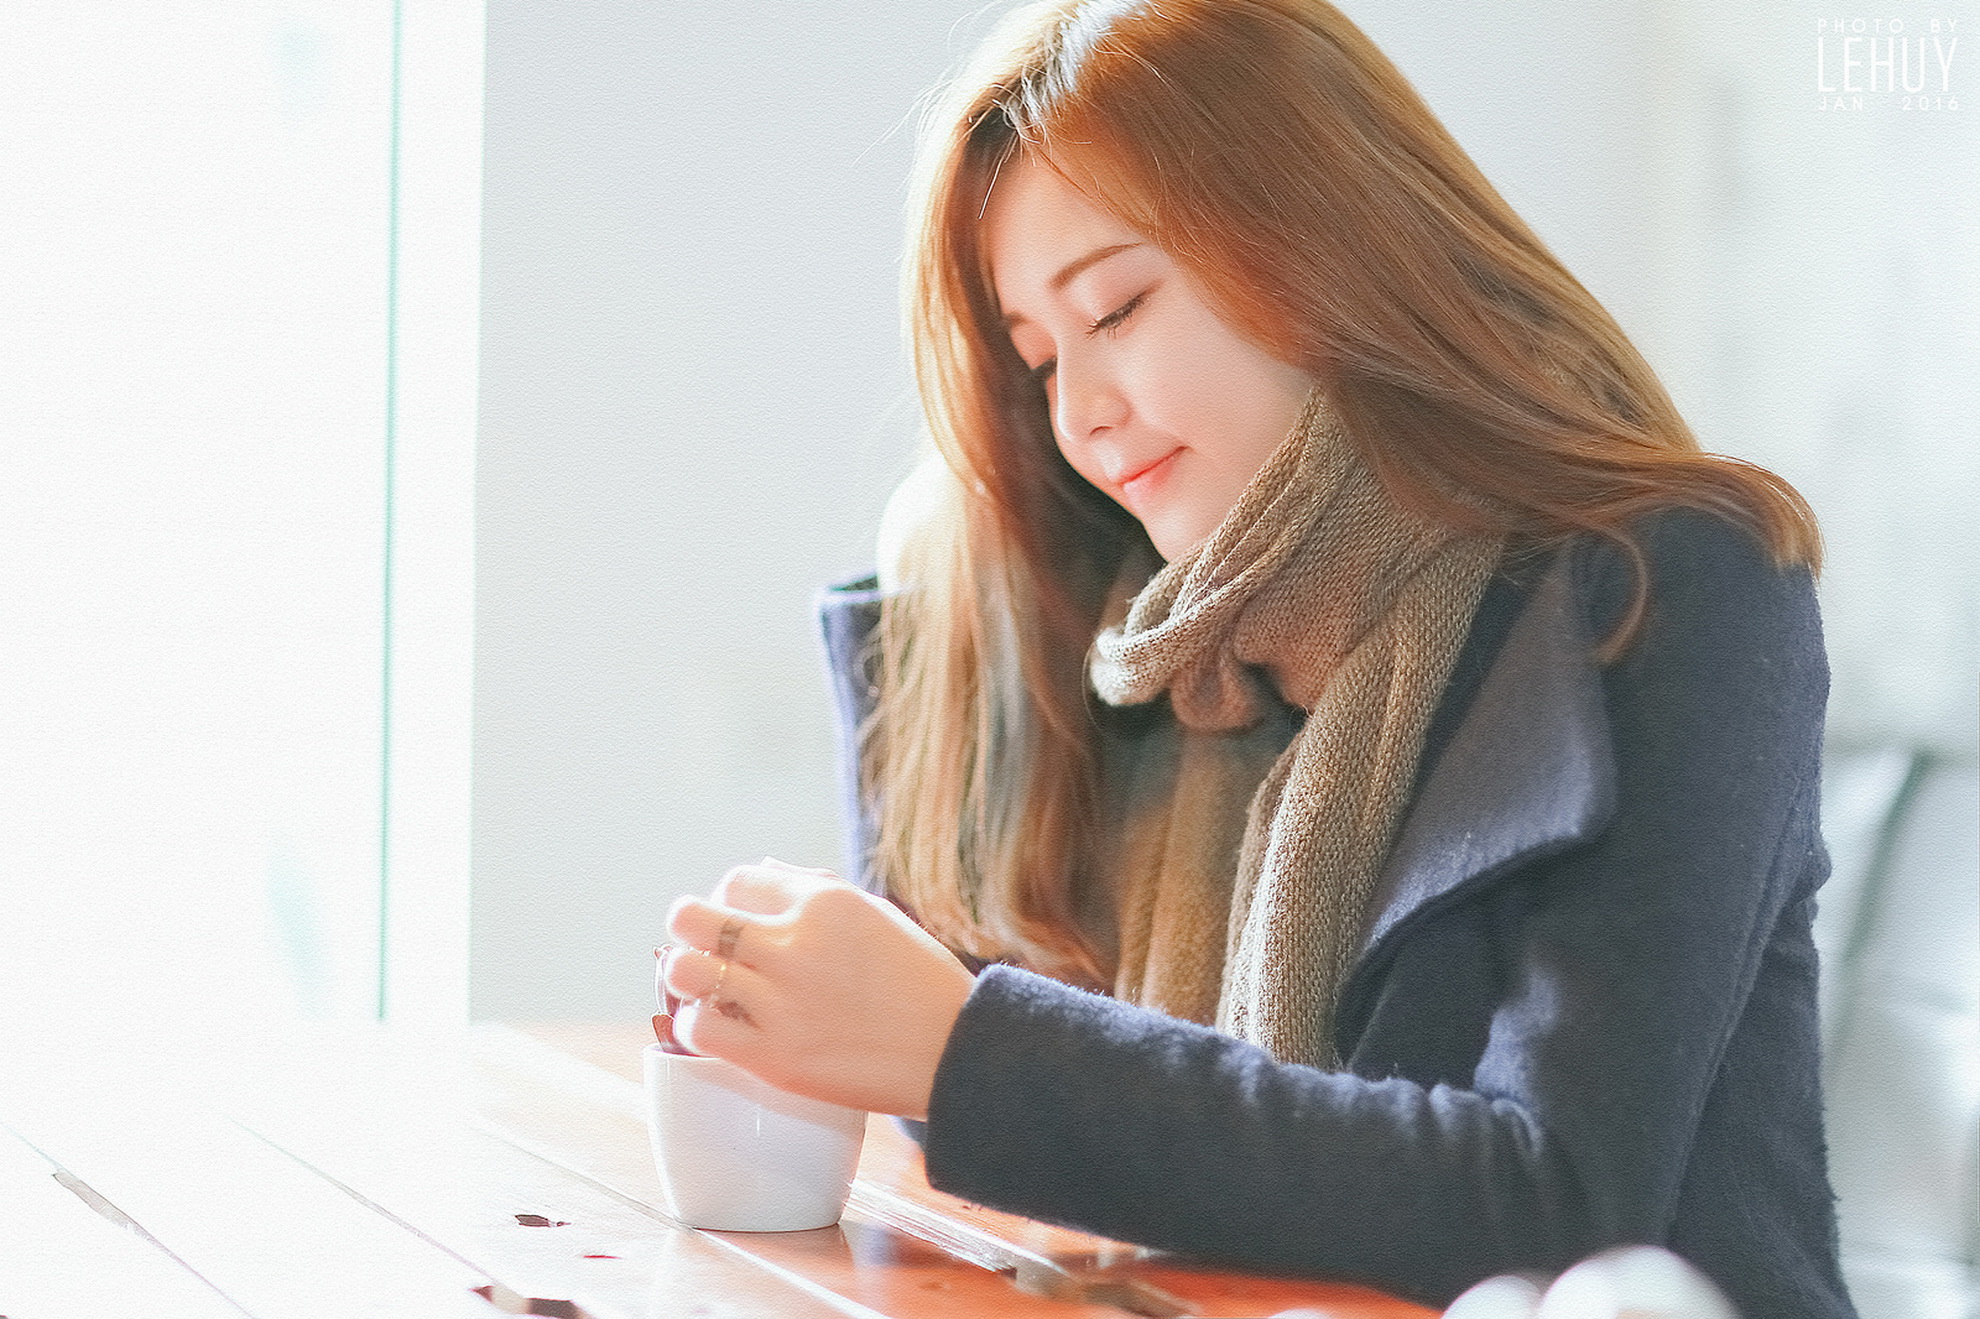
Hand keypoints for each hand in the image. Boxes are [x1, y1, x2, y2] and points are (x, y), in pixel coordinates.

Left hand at [663, 859, 975, 1118]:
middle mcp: (797, 944)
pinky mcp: (776, 1057)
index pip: (736, 881)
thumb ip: (815, 888)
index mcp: (825, 902)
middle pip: (692, 917)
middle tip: (703, 949)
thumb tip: (758, 871)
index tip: (736, 923)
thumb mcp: (876, 915)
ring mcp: (783, 1002)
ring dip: (687, 976)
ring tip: (707, 988)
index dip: (727, 902)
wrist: (956, 1052)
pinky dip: (696, 1025)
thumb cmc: (920, 982)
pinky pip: (699, 1028)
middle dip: (689, 929)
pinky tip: (719, 1026)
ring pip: (685, 970)